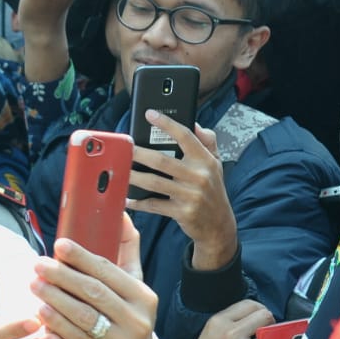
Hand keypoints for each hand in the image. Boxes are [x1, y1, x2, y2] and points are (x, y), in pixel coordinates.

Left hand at [33, 214, 157, 338]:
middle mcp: (138, 318)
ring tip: (33, 284)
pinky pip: (77, 338)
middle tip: (38, 264)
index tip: (59, 245)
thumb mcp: (132, 284)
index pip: (108, 271)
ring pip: (83, 315)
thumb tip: (119, 212)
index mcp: (143, 295)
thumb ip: (126, 249)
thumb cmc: (126, 315)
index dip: (82, 257)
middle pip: (93, 292)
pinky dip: (57, 322)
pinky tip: (41, 310)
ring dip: (54, 298)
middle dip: (62, 276)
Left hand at [125, 112, 237, 269]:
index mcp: (205, 161)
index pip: (185, 136)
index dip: (167, 124)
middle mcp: (199, 176)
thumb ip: (207, 141)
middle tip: (124, 147)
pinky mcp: (181, 212)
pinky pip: (154, 205)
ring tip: (120, 169)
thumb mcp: (216, 164)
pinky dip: (139, 202)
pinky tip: (127, 198)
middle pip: (162, 161)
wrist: (219, 225)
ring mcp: (190, 195)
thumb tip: (194, 124)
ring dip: (134, 176)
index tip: (150, 114)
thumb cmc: (213, 189)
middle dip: (139, 153)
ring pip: (155, 182)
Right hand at [171, 299, 273, 338]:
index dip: (260, 310)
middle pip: (265, 316)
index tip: (261, 320)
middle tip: (267, 333)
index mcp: (219, 321)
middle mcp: (230, 333)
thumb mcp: (209, 334)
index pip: (250, 304)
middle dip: (270, 323)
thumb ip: (229, 324)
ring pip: (271, 337)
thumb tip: (254, 320)